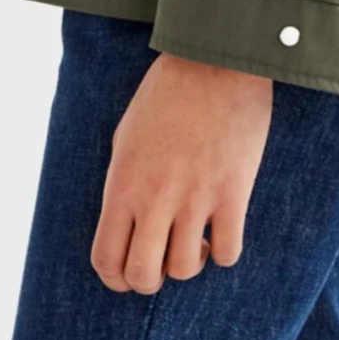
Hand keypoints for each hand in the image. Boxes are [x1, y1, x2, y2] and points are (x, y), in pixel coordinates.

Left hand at [91, 52, 272, 293]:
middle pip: (142, 275)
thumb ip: (125, 184)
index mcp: (122, 183)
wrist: (215, 59)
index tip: (130, 273)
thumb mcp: (128, 135)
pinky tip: (222, 230)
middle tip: (163, 261)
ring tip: (196, 239)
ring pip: (185, 269)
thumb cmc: (168, 92)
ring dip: (190, 263)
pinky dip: (224, 252)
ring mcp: (195, 196)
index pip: (106, 259)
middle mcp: (154, 197)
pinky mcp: (233, 191)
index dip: (116, 278)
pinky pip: (228, 252)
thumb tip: (128, 224)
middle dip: (151, 280)